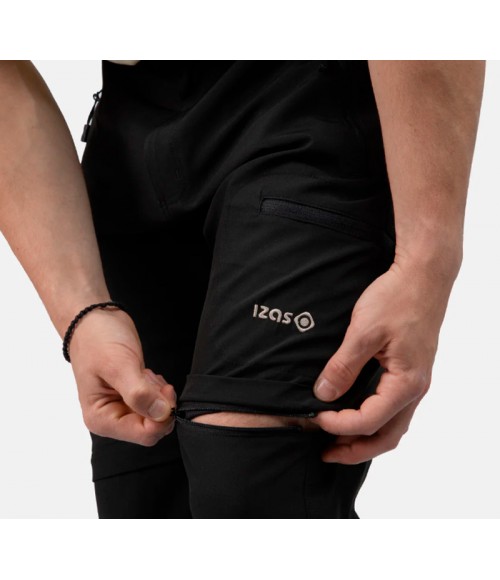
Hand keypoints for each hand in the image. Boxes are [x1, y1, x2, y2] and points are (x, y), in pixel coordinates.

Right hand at [68, 307, 176, 445]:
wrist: (93, 320)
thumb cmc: (98, 340)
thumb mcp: (119, 365)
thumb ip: (140, 393)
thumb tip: (162, 414)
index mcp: (101, 419)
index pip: (145, 435)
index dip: (162, 416)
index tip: (165, 390)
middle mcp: (111, 419)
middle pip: (153, 427)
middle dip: (160, 402)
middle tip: (150, 377)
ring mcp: (122, 408)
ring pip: (157, 414)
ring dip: (158, 393)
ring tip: (143, 372)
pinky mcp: (132, 398)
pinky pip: (155, 403)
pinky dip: (157, 388)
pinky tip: (146, 373)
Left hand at [310, 259, 454, 463]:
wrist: (423, 276)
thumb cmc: (398, 298)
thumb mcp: (364, 331)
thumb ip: (343, 366)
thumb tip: (323, 395)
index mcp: (406, 382)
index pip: (369, 421)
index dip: (338, 425)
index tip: (314, 417)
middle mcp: (415, 388)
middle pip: (387, 436)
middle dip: (356, 449)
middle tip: (326, 453)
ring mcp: (415, 381)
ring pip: (392, 425)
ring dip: (365, 437)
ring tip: (337, 441)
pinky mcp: (409, 372)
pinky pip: (393, 408)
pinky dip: (374, 420)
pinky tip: (354, 413)